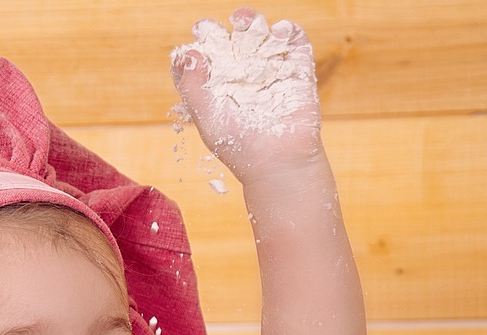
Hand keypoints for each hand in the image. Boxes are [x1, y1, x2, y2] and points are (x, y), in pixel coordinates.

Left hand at [171, 9, 321, 182]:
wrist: (278, 163)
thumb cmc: (239, 147)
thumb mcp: (205, 116)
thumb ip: (192, 85)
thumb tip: (187, 51)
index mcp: (220, 88)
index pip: (208, 58)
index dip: (201, 44)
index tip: (196, 37)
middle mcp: (245, 78)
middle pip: (233, 41)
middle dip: (222, 30)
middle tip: (211, 28)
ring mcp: (272, 73)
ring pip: (262, 37)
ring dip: (252, 22)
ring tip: (242, 20)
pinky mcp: (299, 72)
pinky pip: (296, 44)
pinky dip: (288, 31)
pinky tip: (276, 31)